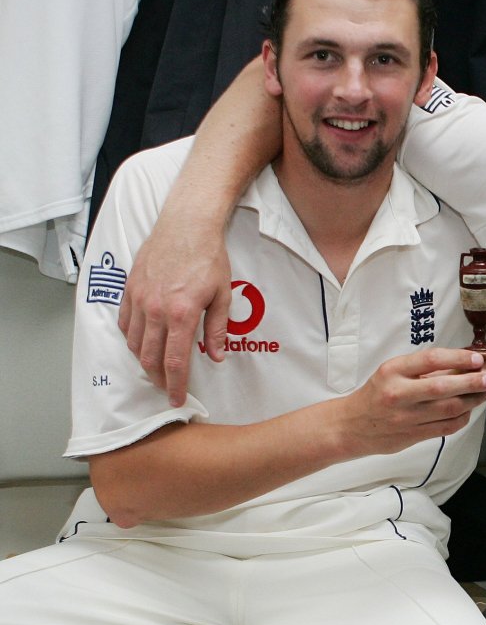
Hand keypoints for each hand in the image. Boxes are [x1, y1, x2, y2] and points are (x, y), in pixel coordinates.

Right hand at [119, 219, 231, 407]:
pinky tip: (141, 342)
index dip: (176, 385)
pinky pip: (124, 322)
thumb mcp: (222, 295)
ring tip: (156, 368)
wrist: (187, 225)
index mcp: (181, 314)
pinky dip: (131, 338)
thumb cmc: (209, 257)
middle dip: (159, 379)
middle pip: (150, 358)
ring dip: (143, 360)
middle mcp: (155, 310)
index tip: (177, 399)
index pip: (175, 362)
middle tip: (168, 388)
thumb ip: (217, 329)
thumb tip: (216, 357)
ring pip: (133, 343)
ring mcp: (139, 299)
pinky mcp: (129, 288)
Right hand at [341, 348, 485, 456]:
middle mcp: (399, 394)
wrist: (352, 425)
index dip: (458, 359)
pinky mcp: (412, 436)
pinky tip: (469, 410)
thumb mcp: (392, 372)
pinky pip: (445, 427)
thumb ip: (422, 369)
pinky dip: (462, 418)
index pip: (431, 360)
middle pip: (443, 387)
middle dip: (472, 382)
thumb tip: (460, 364)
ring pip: (448, 409)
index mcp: (393, 371)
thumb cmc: (376, 394)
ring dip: (472, 401)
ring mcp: (406, 418)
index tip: (476, 359)